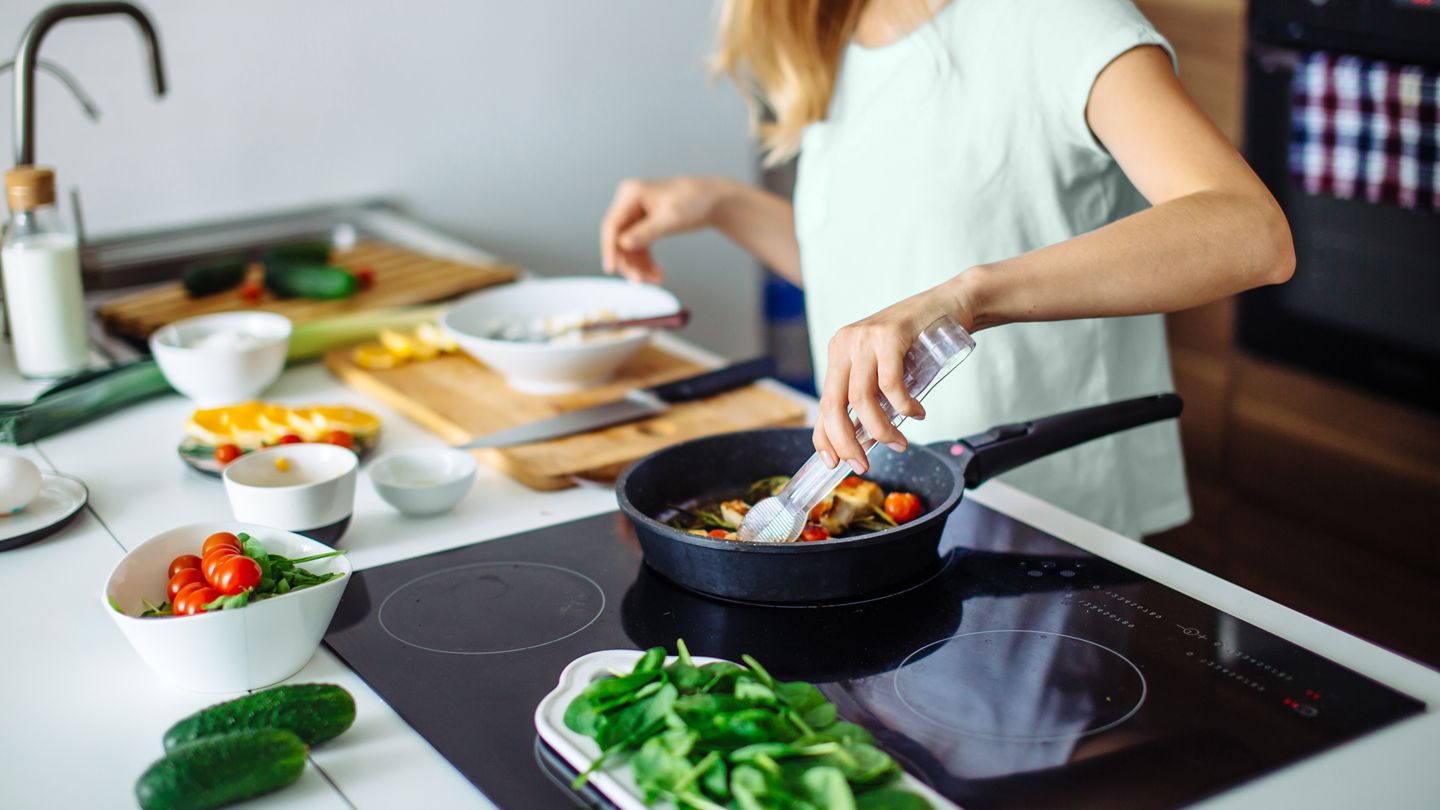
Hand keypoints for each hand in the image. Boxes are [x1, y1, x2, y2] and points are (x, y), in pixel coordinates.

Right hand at [600, 177, 725, 282]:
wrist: (712, 200)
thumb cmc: (695, 201)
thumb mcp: (671, 218)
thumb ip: (646, 232)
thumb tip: (623, 244)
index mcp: (631, 193)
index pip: (612, 224)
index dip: (610, 249)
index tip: (611, 269)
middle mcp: (629, 202)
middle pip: (618, 238)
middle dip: (629, 262)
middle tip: (640, 281)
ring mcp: (636, 214)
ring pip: (629, 247)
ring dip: (640, 266)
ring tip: (656, 280)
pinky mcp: (643, 225)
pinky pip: (639, 248)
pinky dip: (647, 262)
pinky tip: (658, 273)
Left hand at [813, 279, 975, 473]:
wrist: (951, 303)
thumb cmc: (920, 340)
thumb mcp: (886, 367)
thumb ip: (872, 394)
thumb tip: (863, 439)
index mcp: (838, 352)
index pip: (823, 403)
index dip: (824, 438)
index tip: (833, 463)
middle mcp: (845, 343)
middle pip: (833, 404)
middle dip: (846, 442)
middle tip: (862, 464)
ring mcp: (865, 337)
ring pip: (861, 399)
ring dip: (880, 430)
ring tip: (899, 442)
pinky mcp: (889, 334)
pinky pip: (890, 384)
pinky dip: (903, 407)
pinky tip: (916, 413)